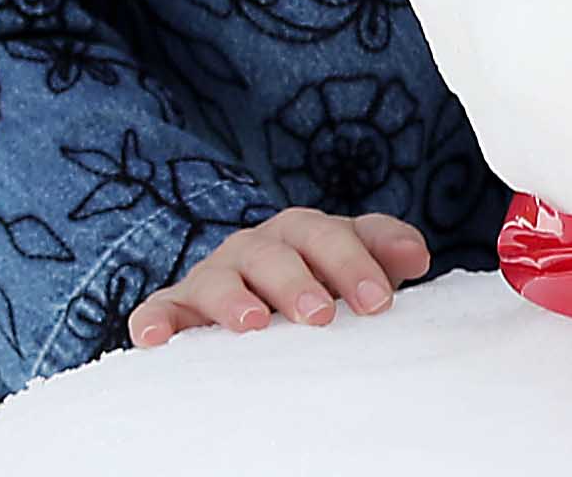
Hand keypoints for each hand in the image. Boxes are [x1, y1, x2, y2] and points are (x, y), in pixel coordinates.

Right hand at [125, 208, 432, 344]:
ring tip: (254, 323)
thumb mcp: (350, 265)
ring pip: (217, 279)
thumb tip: (417, 255)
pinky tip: (158, 338)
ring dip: (233, 298)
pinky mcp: (173, 309)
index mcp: (300, 233)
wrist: (253, 303)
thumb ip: (383, 250)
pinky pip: (157, 310)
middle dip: (298, 281)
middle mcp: (254, 248)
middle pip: (274, 253)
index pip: (328, 235)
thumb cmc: (314, 284)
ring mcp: (211, 277)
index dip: (354, 263)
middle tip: (322, 315)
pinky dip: (154, 321)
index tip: (379, 302)